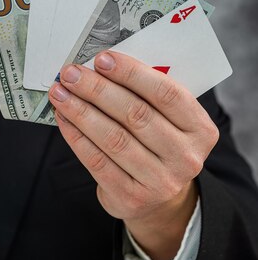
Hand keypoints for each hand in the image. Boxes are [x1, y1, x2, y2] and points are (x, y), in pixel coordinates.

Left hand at [48, 51, 218, 259]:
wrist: (159, 201)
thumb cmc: (157, 147)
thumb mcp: (168, 123)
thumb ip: (146, 97)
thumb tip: (101, 67)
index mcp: (200, 129)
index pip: (166, 94)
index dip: (131, 73)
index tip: (101, 58)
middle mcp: (185, 157)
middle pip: (135, 115)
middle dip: (97, 89)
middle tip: (70, 73)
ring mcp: (160, 181)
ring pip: (113, 138)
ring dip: (80, 111)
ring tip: (60, 93)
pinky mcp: (131, 197)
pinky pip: (97, 161)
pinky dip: (75, 136)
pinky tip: (63, 118)